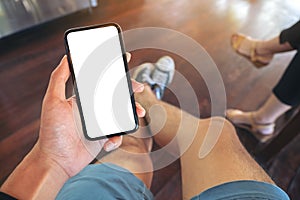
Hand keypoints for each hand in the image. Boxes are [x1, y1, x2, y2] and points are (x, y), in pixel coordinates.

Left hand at [36, 54, 144, 176]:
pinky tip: (110, 142)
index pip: (101, 80)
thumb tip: (66, 57)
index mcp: (83, 99)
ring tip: (138, 113)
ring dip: (132, 112)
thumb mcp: (52, 100)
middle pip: (116, 95)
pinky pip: (117, 135)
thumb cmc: (51, 131)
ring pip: (121, 114)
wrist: (56, 161)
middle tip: (139, 87)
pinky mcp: (103, 138)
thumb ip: (59, 78)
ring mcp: (100, 124)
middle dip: (129, 90)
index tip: (125, 59)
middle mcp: (93, 110)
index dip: (113, 70)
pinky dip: (117, 138)